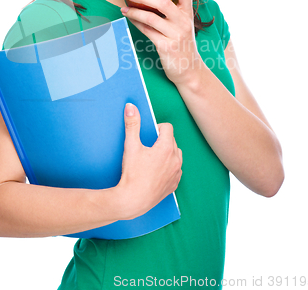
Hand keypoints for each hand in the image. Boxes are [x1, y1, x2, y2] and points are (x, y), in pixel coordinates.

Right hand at [116, 103, 182, 219]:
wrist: (133, 200)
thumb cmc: (132, 173)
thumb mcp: (131, 146)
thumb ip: (132, 124)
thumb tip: (131, 106)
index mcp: (167, 148)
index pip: (167, 127)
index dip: (157, 128)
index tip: (148, 135)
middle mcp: (176, 159)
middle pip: (172, 140)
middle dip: (161, 140)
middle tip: (147, 148)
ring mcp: (176, 173)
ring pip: (176, 155)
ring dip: (167, 153)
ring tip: (152, 159)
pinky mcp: (174, 184)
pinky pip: (176, 170)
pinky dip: (169, 168)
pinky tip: (156, 171)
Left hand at [121, 0, 202, 84]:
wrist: (189, 69)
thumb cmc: (181, 44)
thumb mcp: (182, 25)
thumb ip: (173, 11)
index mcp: (188, 14)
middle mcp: (183, 22)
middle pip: (164, 2)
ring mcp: (175, 35)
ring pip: (151, 18)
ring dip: (134, 12)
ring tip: (124, 8)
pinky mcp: (166, 46)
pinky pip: (147, 31)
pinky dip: (136, 23)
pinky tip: (129, 19)